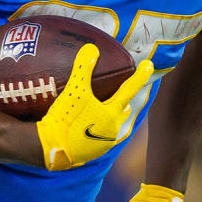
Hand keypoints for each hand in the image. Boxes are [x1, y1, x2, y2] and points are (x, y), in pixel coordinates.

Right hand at [35, 44, 152, 170]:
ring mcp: (104, 143)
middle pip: (123, 109)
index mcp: (111, 113)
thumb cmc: (66, 119)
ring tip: (107, 107)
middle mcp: (112, 129)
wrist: (52, 149)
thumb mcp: (74, 91)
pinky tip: (92, 127)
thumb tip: (91, 47)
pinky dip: (100, 128)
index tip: (149, 64)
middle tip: (124, 89)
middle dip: (125, 99)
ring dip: (113, 115)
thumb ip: (83, 68)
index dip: (140, 76)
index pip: (129, 89)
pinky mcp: (93, 153)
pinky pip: (102, 137)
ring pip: (113, 125)